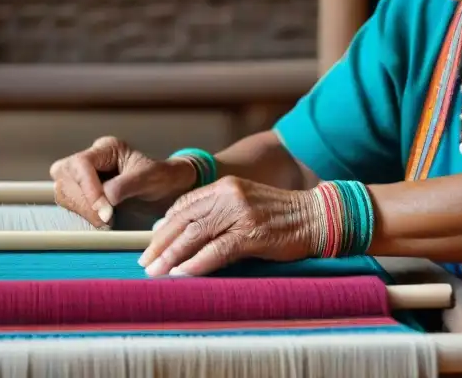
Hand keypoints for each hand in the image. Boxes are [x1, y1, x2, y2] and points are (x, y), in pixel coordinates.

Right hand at [50, 137, 197, 227]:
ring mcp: (83, 174)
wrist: (166, 190)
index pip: (82, 163)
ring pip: (63, 190)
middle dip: (85, 202)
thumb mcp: (148, 178)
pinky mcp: (80, 191)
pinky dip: (82, 214)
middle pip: (67, 176)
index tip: (104, 210)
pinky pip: (68, 202)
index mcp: (107, 148)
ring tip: (106, 221)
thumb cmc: (160, 178)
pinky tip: (100, 220)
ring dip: (82, 210)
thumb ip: (125, 186)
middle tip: (106, 219)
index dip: (88, 188)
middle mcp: (91, 158)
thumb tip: (104, 198)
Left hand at [138, 176, 320, 276]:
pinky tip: (182, 274)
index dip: (165, 225)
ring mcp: (240, 213)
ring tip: (156, 272)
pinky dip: (196, 264)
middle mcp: (229, 195)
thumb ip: (218, 212)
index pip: (185, 205)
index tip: (152, 243)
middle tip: (145, 262)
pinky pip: (216, 250)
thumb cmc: (281, 215)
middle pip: (185, 219)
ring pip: (196, 235)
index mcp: (225, 186)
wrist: (316, 216)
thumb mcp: (246, 203)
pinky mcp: (251, 233)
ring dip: (172, 256)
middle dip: (161, 243)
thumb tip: (183, 231)